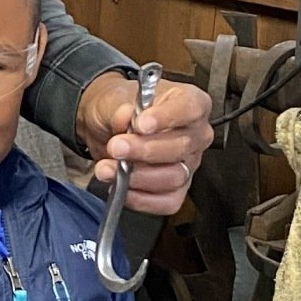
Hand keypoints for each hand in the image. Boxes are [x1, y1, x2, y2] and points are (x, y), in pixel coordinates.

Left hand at [77, 72, 213, 215]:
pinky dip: (141, 198)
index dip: (166, 118)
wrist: (105, 127)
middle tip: (116, 147)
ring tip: (108, 168)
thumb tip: (126, 116)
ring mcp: (189, 163)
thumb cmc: (118, 108)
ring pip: (175, 176)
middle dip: (144, 150)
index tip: (141, 124)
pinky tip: (121, 187)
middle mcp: (195, 133)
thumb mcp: (113, 99)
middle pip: (181, 146)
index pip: (189, 108)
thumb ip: (119, 108)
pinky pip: (168, 201)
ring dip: (138, 176)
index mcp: (189, 101)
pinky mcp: (178, 188)